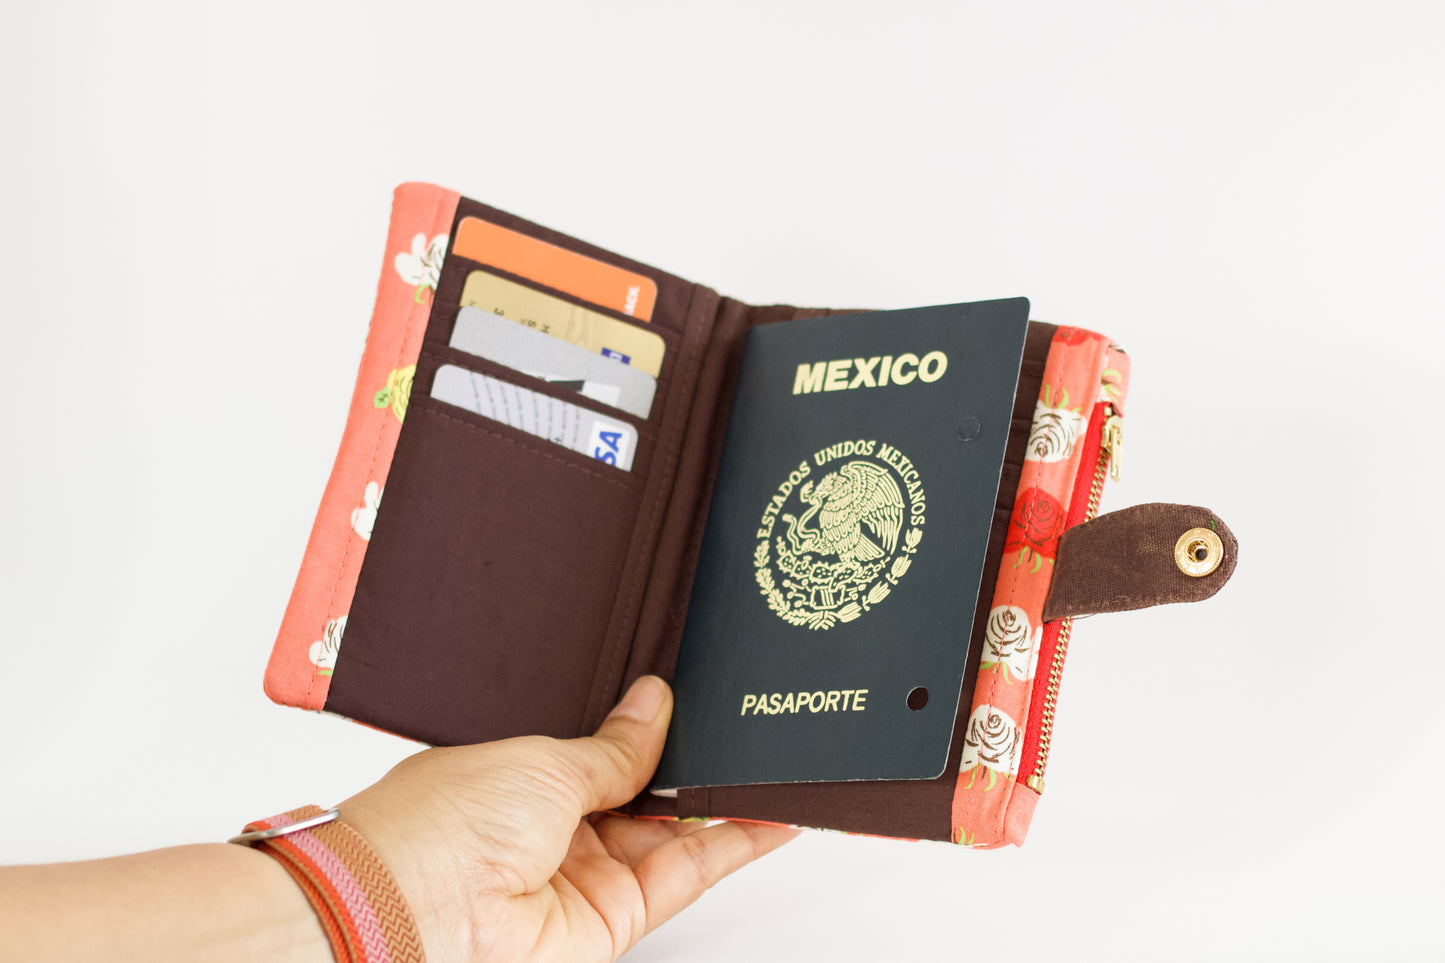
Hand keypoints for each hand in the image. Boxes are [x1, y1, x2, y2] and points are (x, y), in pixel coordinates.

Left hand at [339, 676, 798, 962]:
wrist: (412, 908)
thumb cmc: (443, 825)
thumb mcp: (545, 760)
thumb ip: (616, 746)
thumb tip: (655, 702)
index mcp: (526, 778)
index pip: (609, 753)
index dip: (656, 734)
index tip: (702, 706)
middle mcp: (557, 830)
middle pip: (647, 795)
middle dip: (694, 766)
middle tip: (745, 732)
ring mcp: (587, 875)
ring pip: (675, 837)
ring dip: (723, 805)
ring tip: (772, 765)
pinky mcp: (614, 918)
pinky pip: (686, 877)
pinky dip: (732, 848)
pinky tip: (767, 816)